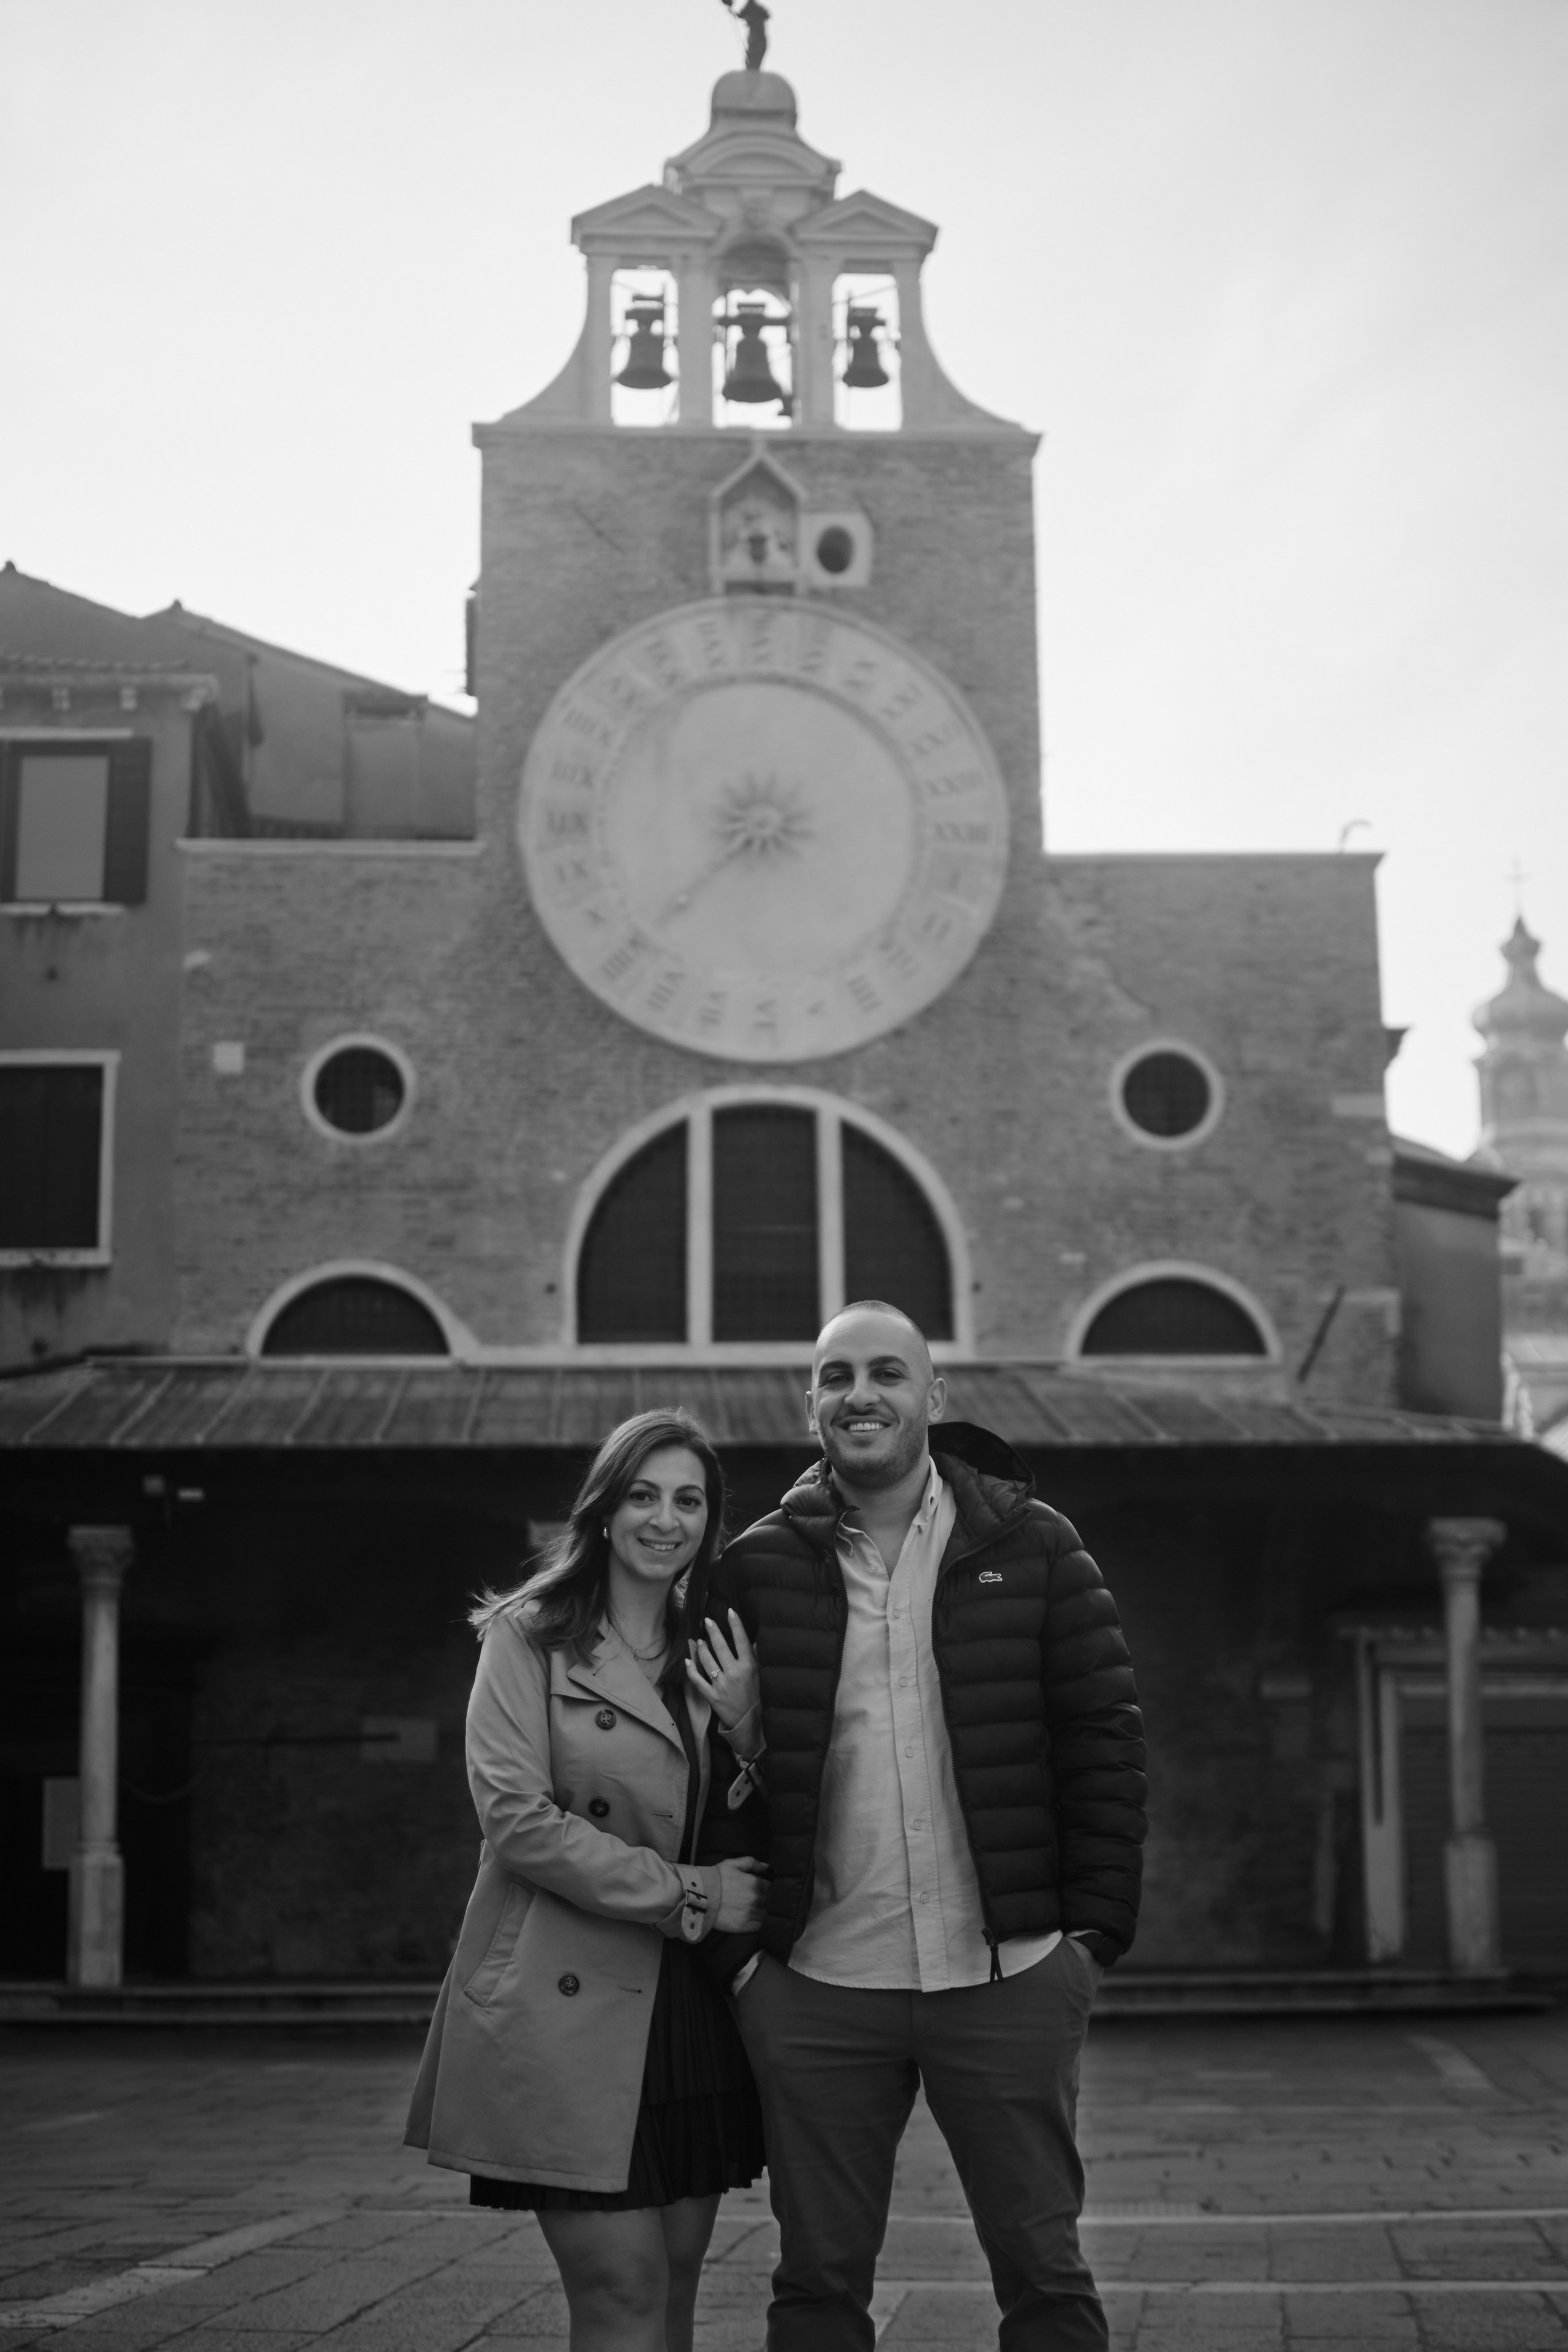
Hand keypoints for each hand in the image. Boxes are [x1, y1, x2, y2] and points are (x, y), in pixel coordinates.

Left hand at [684, 1611, 758, 1730]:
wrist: (749, 1722)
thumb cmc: (755, 1695)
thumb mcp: (759, 1674)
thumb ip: (754, 1656)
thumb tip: (751, 1638)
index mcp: (748, 1666)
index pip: (741, 1640)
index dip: (735, 1624)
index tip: (729, 1611)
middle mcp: (734, 1673)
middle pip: (720, 1646)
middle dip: (712, 1631)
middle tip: (707, 1620)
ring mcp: (721, 1685)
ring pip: (707, 1660)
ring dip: (701, 1648)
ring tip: (699, 1641)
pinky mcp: (712, 1696)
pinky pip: (697, 1680)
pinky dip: (691, 1669)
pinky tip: (687, 1660)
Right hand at [714, 1856, 768, 1932]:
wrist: (700, 1896)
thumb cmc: (716, 1878)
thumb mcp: (733, 1864)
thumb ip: (752, 1863)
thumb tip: (768, 1867)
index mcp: (756, 1883)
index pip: (773, 1887)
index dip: (772, 1890)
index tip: (770, 1891)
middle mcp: (756, 1898)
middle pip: (772, 1902)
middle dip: (772, 1902)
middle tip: (769, 1903)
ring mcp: (751, 1913)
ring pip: (768, 1915)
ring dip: (769, 1914)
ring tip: (765, 1913)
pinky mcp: (745, 1926)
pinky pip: (761, 1927)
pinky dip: (763, 1925)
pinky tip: (761, 1923)